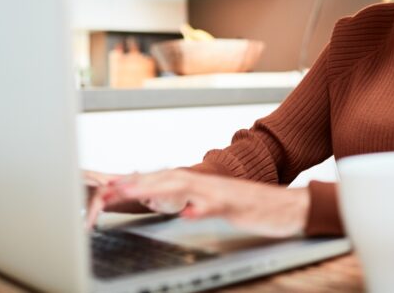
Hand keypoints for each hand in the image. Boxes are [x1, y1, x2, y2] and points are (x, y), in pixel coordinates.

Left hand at [86, 169, 310, 237]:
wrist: (288, 207)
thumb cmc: (252, 209)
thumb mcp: (215, 207)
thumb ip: (192, 203)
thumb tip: (169, 205)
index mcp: (199, 185)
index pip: (160, 181)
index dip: (132, 184)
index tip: (106, 190)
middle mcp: (206, 184)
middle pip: (165, 180)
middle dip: (134, 185)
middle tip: (105, 192)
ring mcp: (220, 193)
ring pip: (185, 189)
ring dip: (157, 191)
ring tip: (132, 195)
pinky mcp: (236, 206)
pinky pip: (215, 207)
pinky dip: (200, 209)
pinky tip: (185, 214)